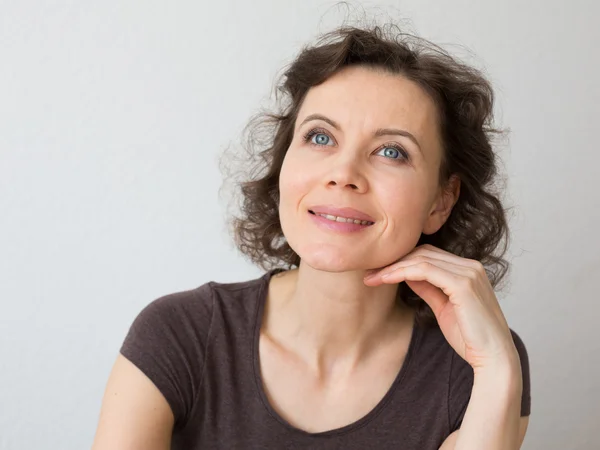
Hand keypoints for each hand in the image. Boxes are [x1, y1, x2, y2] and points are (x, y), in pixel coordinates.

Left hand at [363, 244, 518, 371]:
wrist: (493, 359)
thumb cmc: (470, 338)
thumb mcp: (443, 307)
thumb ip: (428, 288)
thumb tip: (407, 274)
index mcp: (468, 270)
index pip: (429, 255)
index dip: (402, 260)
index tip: (378, 272)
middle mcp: (471, 266)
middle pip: (424, 252)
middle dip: (394, 261)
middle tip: (369, 273)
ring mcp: (469, 273)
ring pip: (422, 259)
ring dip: (393, 267)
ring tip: (373, 277)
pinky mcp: (463, 284)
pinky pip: (426, 270)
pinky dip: (402, 272)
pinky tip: (386, 279)